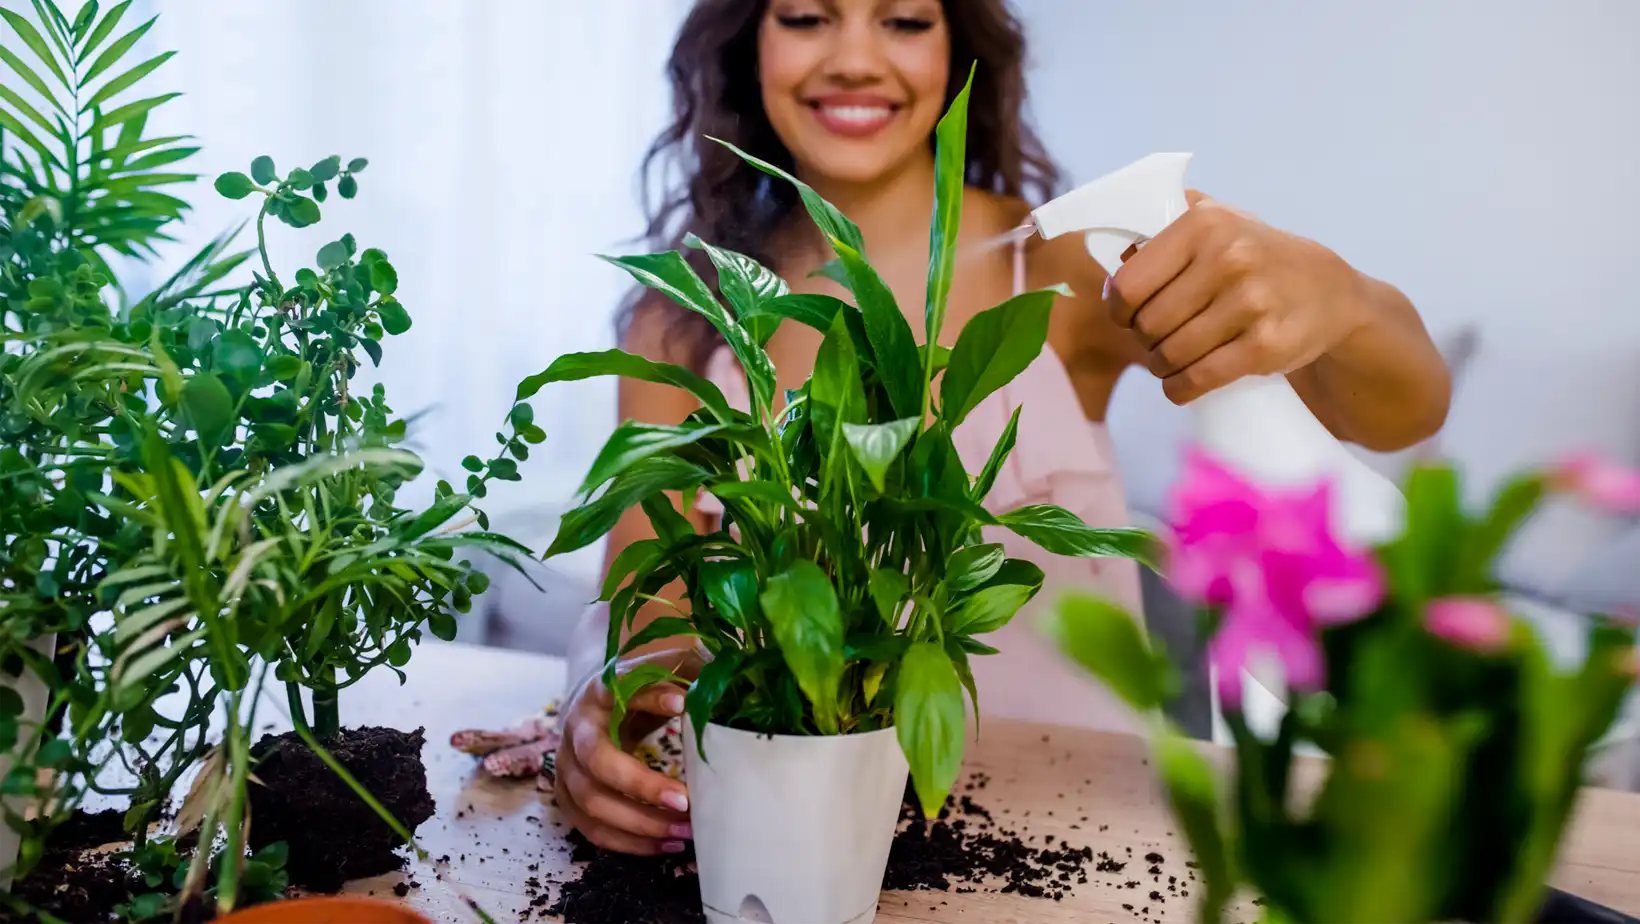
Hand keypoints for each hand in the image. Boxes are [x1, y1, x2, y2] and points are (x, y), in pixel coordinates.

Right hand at [553, 649, 698, 854]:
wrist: (590, 706)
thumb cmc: (635, 690)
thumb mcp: (656, 672)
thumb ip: (685, 672)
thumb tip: (720, 685)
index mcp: (600, 691)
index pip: (620, 690)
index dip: (649, 697)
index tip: (683, 703)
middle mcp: (577, 728)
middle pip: (597, 760)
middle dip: (641, 785)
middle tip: (685, 801)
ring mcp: (567, 766)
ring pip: (593, 802)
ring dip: (641, 823)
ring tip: (686, 830)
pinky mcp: (568, 798)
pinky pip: (593, 829)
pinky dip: (631, 843)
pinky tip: (668, 844)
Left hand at [1103, 191, 1371, 405]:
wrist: (1328, 291)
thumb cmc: (1258, 258)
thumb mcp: (1219, 224)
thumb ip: (1166, 228)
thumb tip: (1117, 254)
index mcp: (1204, 224)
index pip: (1129, 285)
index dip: (1119, 310)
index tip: (1125, 316)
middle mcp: (1229, 258)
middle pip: (1148, 325)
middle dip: (1144, 340)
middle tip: (1155, 341)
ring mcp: (1250, 302)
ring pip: (1170, 354)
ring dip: (1161, 366)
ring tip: (1169, 361)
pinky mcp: (1266, 345)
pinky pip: (1199, 378)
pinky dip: (1180, 388)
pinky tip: (1180, 385)